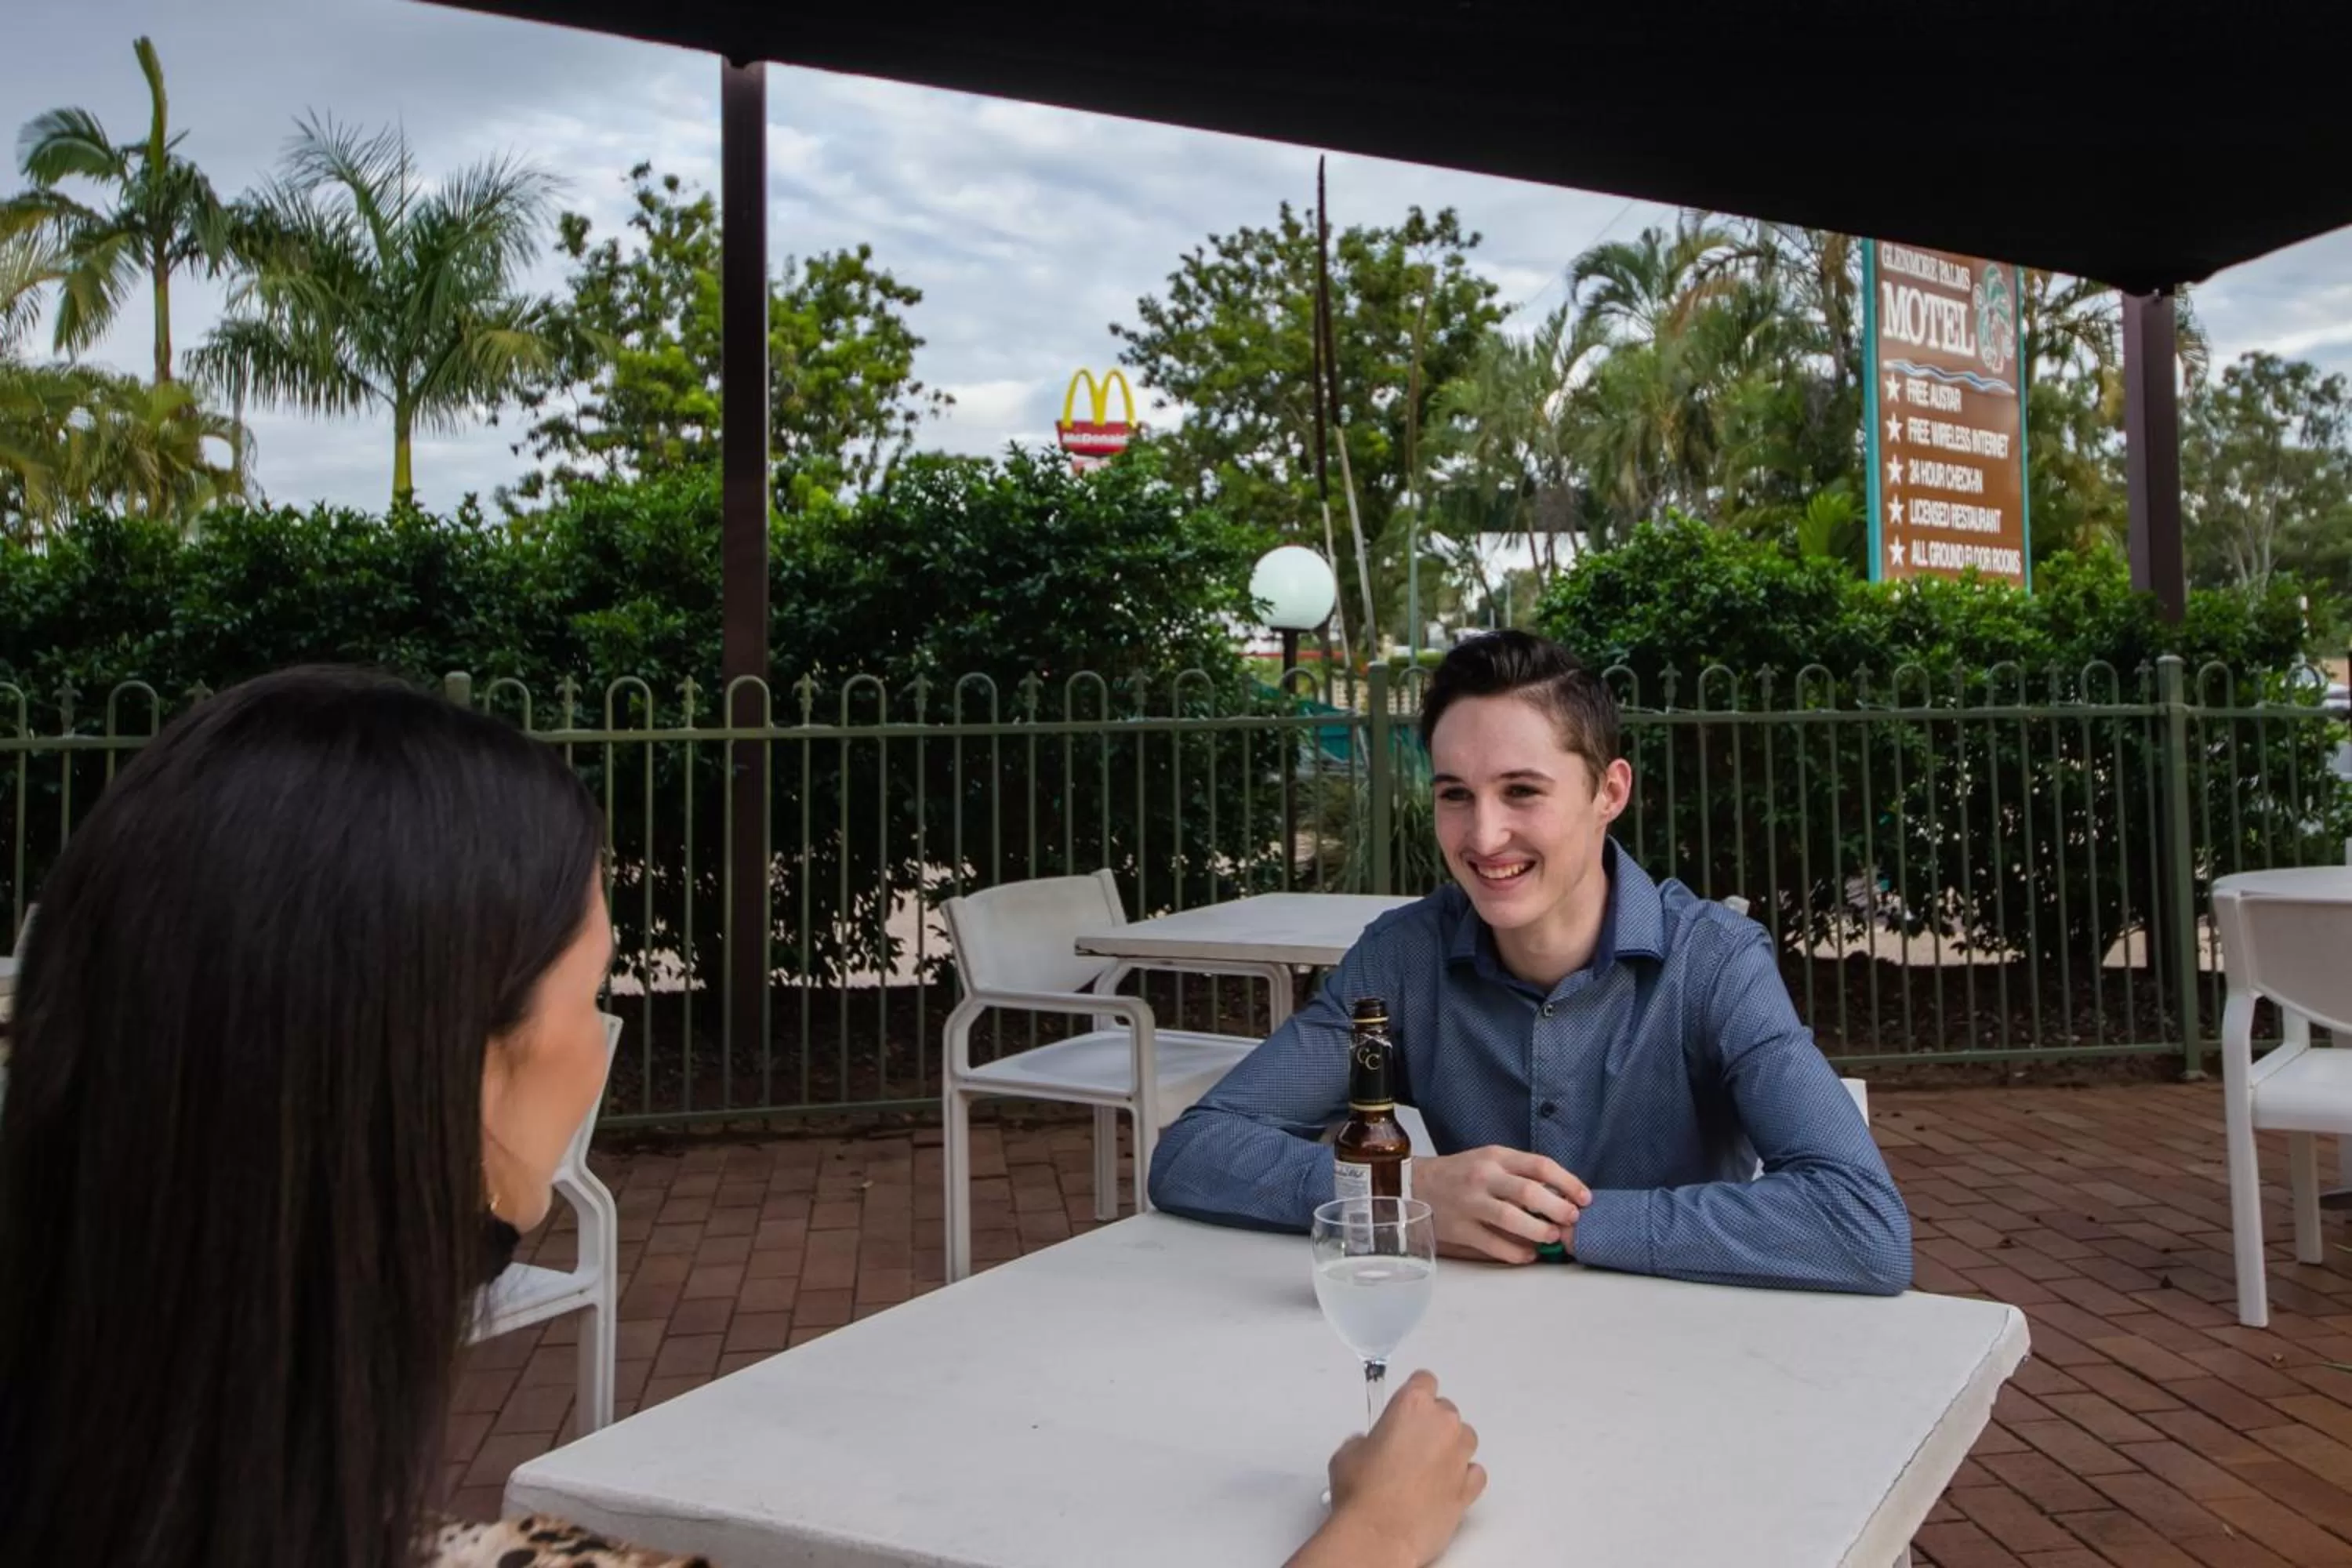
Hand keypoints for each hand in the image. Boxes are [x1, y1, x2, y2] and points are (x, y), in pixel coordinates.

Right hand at [1287, 1371, 1486, 1567]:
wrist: (1380, 1534)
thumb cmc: (1364, 1494)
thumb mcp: (1348, 1453)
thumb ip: (1365, 1439)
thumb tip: (1367, 1447)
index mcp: (1412, 1405)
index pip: (1424, 1381)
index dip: (1415, 1394)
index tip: (1409, 1405)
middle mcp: (1442, 1425)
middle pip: (1446, 1410)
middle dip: (1430, 1425)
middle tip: (1408, 1446)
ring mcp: (1460, 1456)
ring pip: (1465, 1438)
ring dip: (1449, 1448)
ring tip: (1425, 1469)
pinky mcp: (1469, 1487)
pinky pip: (1474, 1472)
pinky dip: (1462, 1477)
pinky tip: (1442, 1487)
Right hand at [1413, 1146, 1588, 1263]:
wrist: (1414, 1185)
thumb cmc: (1460, 1174)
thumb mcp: (1489, 1162)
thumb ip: (1519, 1175)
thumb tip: (1561, 1197)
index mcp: (1496, 1157)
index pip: (1540, 1165)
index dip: (1568, 1182)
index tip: (1585, 1198)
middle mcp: (1483, 1177)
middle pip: (1529, 1191)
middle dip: (1558, 1208)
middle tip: (1572, 1220)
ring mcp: (1470, 1203)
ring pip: (1512, 1218)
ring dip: (1539, 1231)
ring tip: (1552, 1237)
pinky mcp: (1460, 1228)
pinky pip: (1493, 1244)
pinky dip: (1516, 1252)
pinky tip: (1528, 1254)